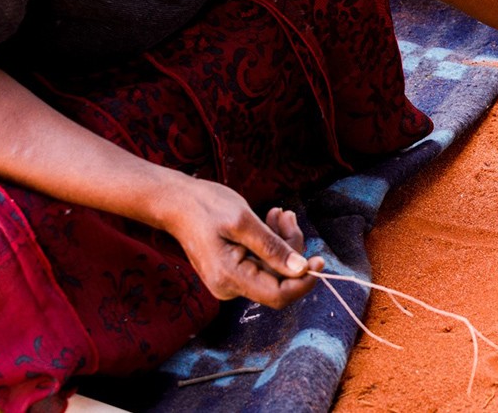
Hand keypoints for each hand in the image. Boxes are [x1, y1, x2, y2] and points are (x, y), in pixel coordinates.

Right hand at [159, 178, 324, 307]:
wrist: (177, 202)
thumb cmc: (206, 207)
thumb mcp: (243, 222)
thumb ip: (273, 248)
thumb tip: (301, 270)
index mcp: (230, 278)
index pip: (278, 295)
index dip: (303, 282)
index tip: (320, 260)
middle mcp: (229, 287)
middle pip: (278, 280)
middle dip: (291, 248)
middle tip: (288, 216)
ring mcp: (231, 280)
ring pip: (273, 268)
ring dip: (283, 240)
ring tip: (279, 213)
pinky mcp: (233, 270)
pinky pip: (263, 262)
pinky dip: (272, 241)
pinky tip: (271, 219)